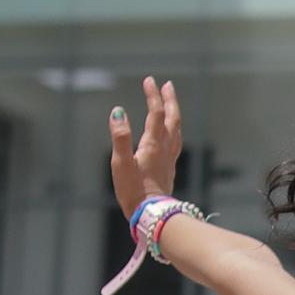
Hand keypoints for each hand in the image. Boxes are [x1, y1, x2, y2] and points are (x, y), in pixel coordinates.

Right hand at [108, 77, 186, 216]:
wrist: (151, 214)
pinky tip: (170, 133)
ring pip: (176, 129)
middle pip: (171, 118)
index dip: (153, 96)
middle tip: (166, 85)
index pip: (155, 113)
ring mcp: (169, 158)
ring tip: (170, 103)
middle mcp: (165, 148)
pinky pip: (175, 141)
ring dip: (173, 113)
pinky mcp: (168, 168)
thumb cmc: (133, 190)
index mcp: (153, 144)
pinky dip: (173, 129)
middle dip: (169, 100)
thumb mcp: (121, 163)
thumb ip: (120, 137)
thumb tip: (118, 112)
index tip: (149, 80)